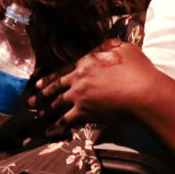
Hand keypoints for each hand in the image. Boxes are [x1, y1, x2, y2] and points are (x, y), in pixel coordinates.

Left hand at [34, 40, 159, 129]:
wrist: (143, 93)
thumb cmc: (139, 70)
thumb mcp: (125, 48)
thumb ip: (110, 45)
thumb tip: (103, 43)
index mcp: (86, 61)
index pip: (64, 69)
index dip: (50, 78)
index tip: (39, 84)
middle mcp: (78, 77)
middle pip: (56, 87)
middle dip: (41, 95)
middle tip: (30, 103)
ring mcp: (79, 95)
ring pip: (58, 104)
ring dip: (47, 110)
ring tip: (39, 116)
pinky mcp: (84, 112)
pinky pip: (66, 120)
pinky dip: (58, 126)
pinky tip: (52, 130)